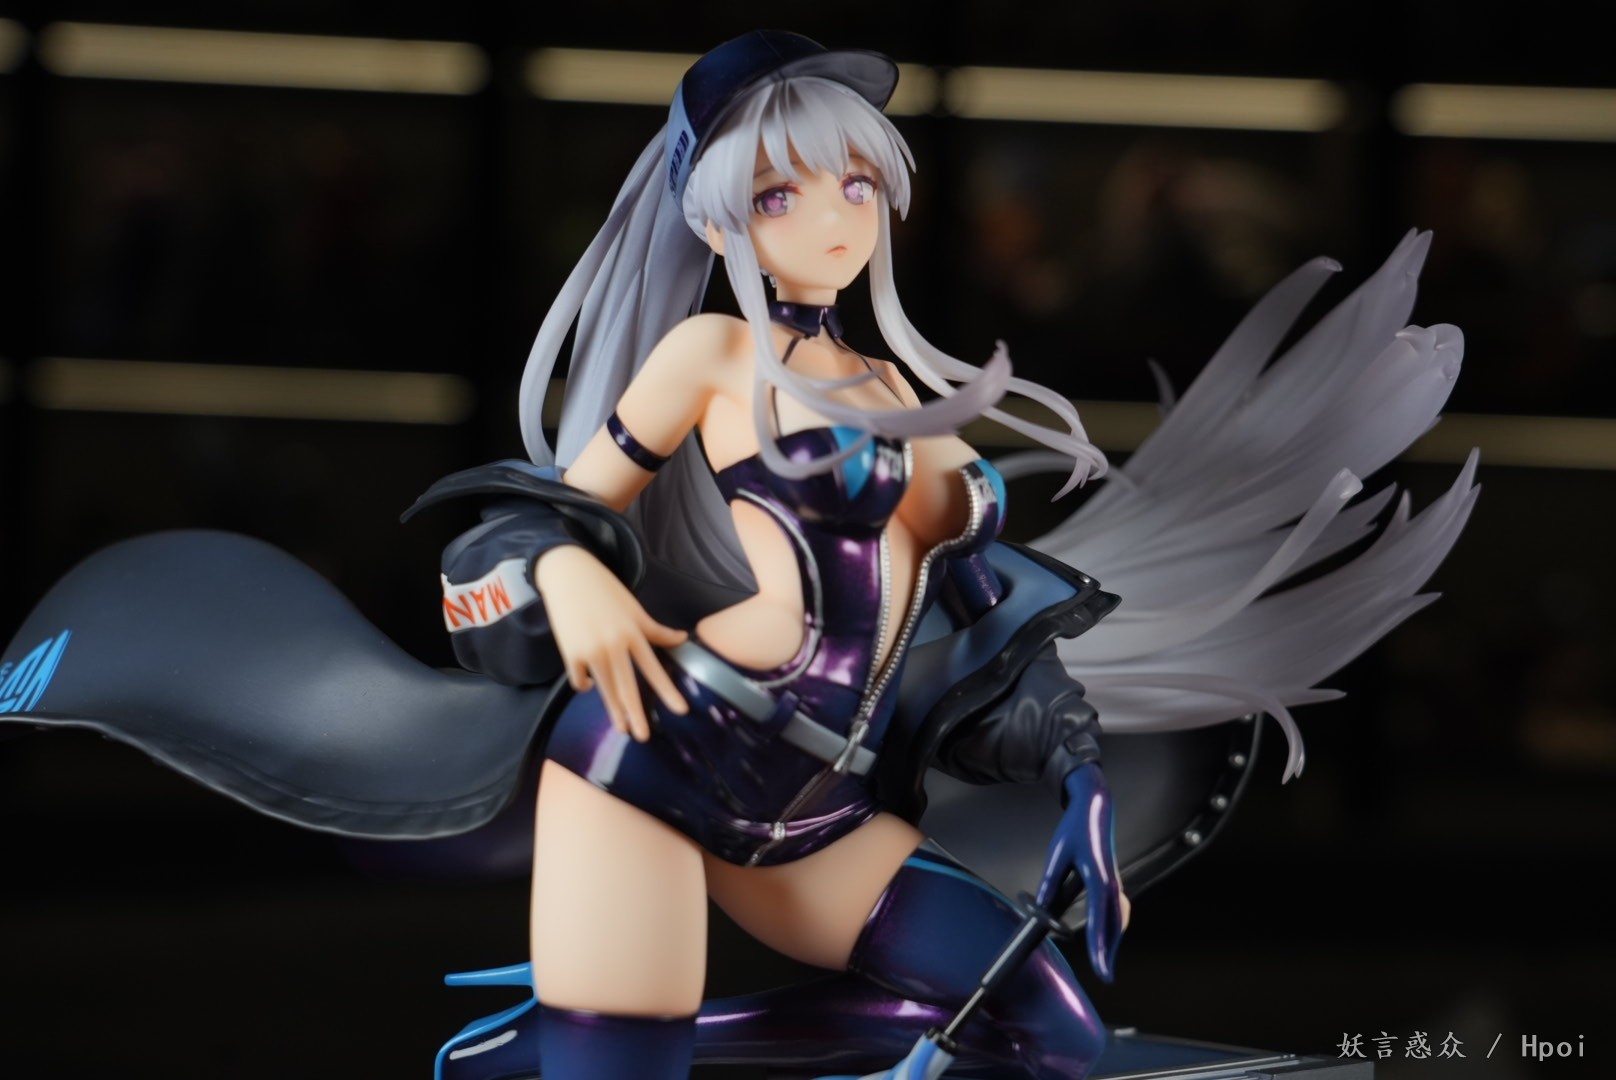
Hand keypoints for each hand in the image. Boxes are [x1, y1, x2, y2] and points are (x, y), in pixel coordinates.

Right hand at [535, 545, 687, 740]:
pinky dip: (584, 685)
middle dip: (636, 713)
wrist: (568, 574)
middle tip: (644, 736)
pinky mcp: (569, 652)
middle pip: (628, 686)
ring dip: (614, 709)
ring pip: (605, 687)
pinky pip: (580, 678)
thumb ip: (656, 629)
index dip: (667, 690)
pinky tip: (588, 687)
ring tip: (621, 728)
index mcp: (633, 633)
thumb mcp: (634, 608)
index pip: (654, 668)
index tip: (680, 710)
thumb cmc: (605, 591)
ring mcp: (590, 650)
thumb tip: (683, 639)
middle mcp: (614, 644)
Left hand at [1035, 762, 1125, 982]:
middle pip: (1114, 925)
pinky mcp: (1114, 881)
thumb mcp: (1056, 853)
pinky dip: (1114, 927)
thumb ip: (1050, 883)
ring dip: (1113, 941)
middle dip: (1110, 951)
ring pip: (1119, 919)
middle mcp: (1111, 882)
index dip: (1101, 946)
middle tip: (1105, 976)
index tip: (1102, 968)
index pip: (1099, 918)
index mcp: (1097, 875)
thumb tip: (1042, 909)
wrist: (1095, 808)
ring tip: (1105, 963)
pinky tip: (1108, 937)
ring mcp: (1115, 882)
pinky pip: (1118, 910)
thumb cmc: (1074, 829)